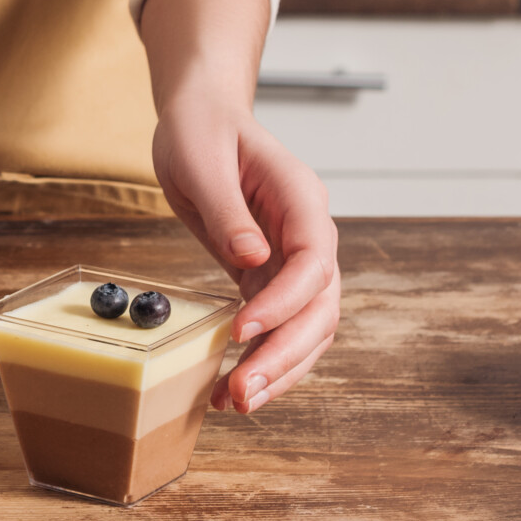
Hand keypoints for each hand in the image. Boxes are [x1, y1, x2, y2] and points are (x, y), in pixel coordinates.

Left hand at [137, 0, 340, 414]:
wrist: (201, 118)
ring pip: (308, 326)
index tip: (242, 330)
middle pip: (319, 306)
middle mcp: (308, 233)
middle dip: (284, 353)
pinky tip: (235, 386)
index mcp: (300, 198)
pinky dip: (264, 359)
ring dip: (280, 369)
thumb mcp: (201, 160)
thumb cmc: (201, 129)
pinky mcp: (271, 277)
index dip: (284, 302)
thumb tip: (253, 259)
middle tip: (241, 391)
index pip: (313, 260)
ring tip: (238, 402)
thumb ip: (228, 211)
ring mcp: (295, 258)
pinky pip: (281, 327)